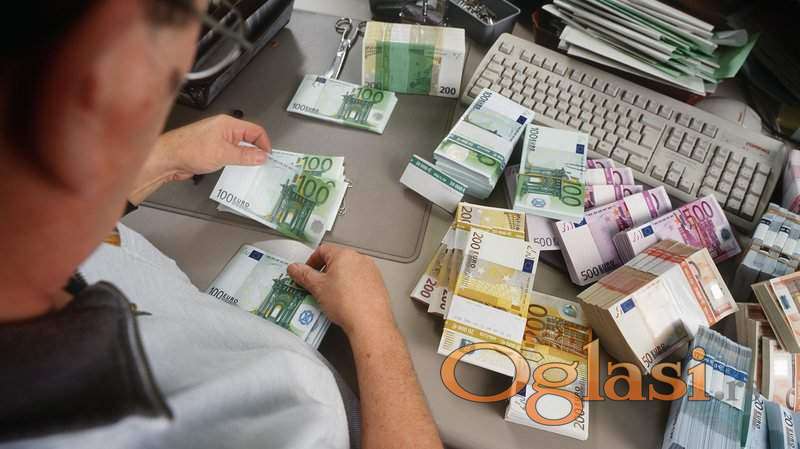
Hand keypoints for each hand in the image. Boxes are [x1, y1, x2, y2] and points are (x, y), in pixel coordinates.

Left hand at [129, 115, 270, 203]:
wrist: (168, 158)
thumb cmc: (188, 149)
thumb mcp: (223, 154)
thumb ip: (245, 155)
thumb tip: (261, 156)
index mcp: (228, 124)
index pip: (255, 130)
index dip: (264, 143)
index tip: (267, 156)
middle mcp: (222, 129)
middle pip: (248, 138)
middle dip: (255, 151)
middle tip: (259, 163)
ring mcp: (216, 138)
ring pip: (238, 146)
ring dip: (244, 157)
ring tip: (246, 167)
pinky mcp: (211, 148)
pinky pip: (228, 153)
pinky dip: (234, 160)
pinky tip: (232, 168)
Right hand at [287, 244, 395, 337]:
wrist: (369, 322)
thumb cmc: (346, 303)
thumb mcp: (317, 288)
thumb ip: (303, 275)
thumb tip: (295, 268)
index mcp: (344, 255)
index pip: (323, 250)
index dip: (311, 261)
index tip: (306, 273)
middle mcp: (360, 259)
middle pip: (337, 260)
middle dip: (325, 272)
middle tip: (317, 286)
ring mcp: (371, 271)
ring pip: (349, 271)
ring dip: (338, 280)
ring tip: (332, 296)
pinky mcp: (378, 284)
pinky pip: (360, 281)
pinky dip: (351, 287)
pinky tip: (346, 301)